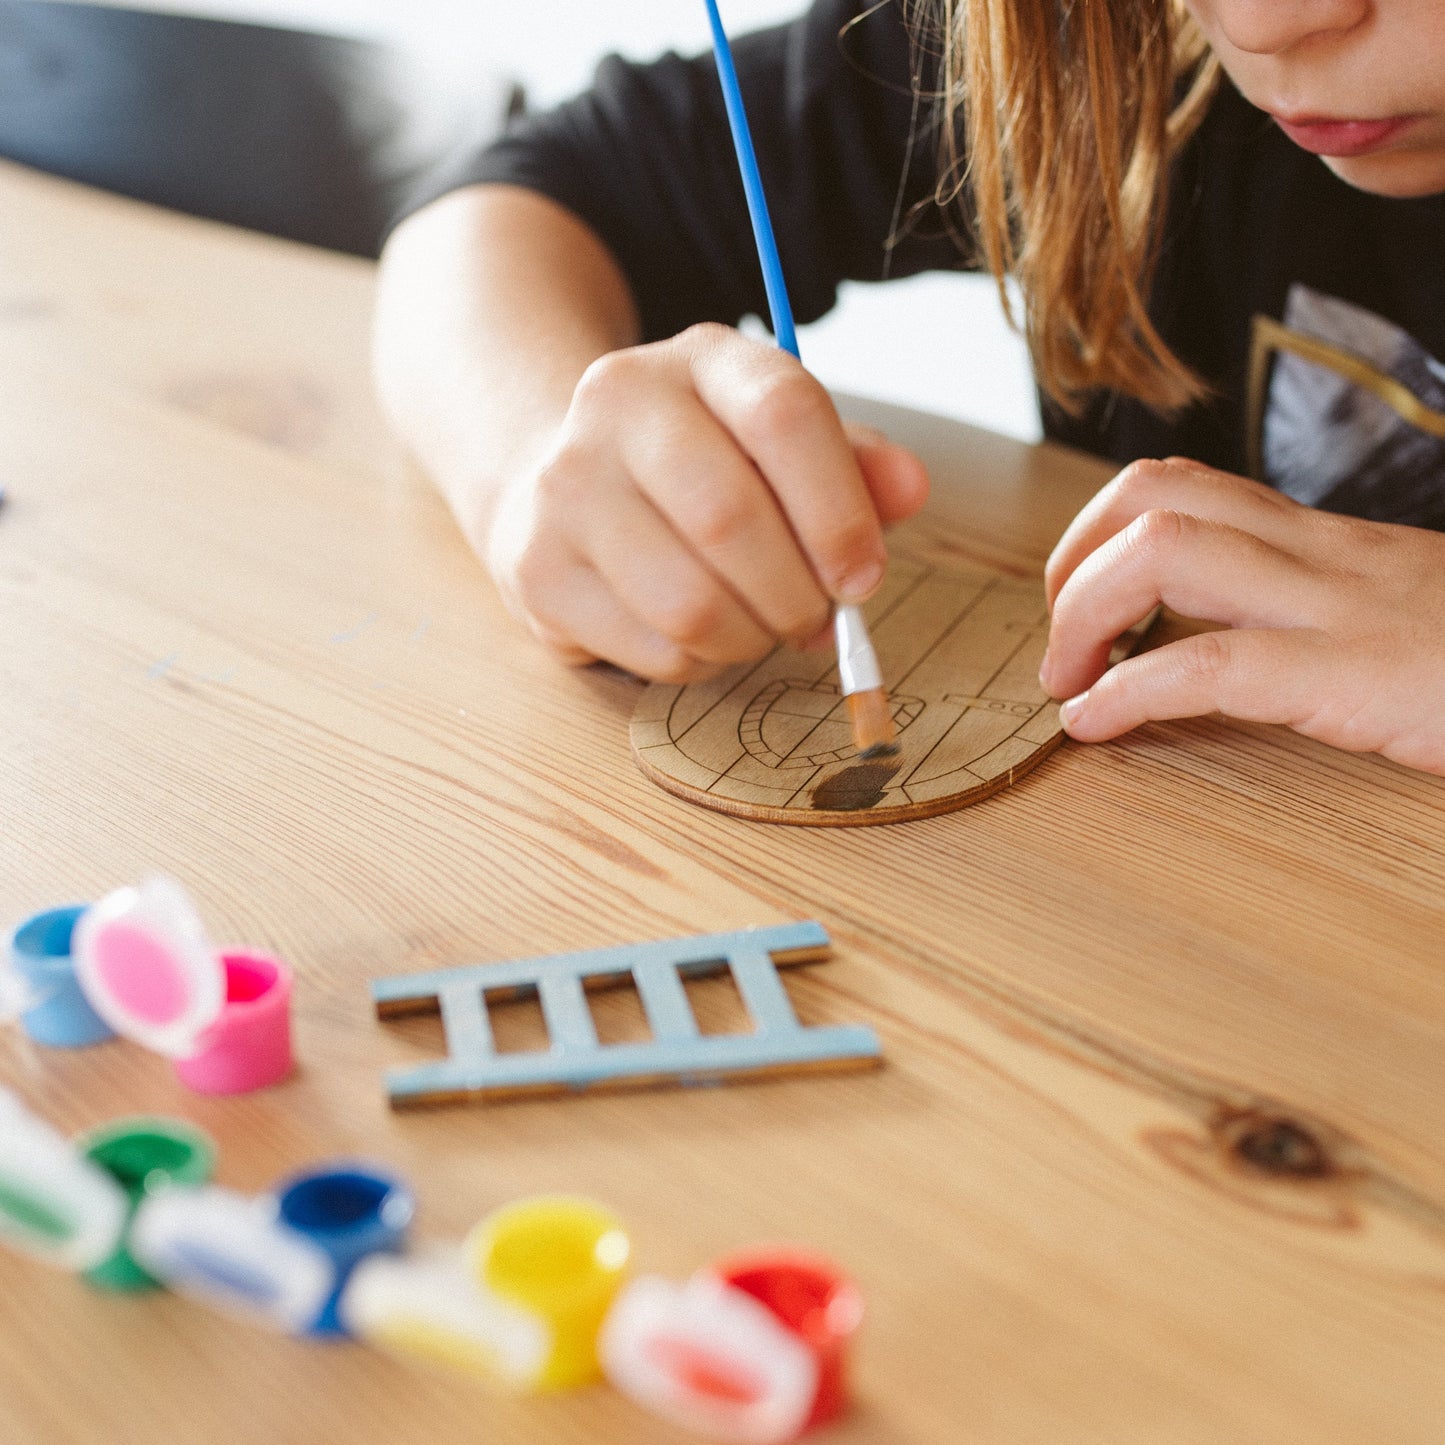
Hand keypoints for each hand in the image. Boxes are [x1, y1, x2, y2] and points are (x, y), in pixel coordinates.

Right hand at [483, 324, 928, 681]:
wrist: (560, 480)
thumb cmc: (700, 469)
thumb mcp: (778, 444)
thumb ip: (853, 464)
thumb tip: (910, 489)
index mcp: (700, 358)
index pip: (784, 413)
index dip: (839, 511)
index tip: (864, 576)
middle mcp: (617, 404)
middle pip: (730, 518)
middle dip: (796, 595)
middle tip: (816, 619)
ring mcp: (565, 487)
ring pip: (689, 603)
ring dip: (751, 639)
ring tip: (761, 628)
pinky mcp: (538, 568)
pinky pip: (653, 649)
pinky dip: (701, 663)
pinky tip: (702, 637)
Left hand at [1040, 458, 1444, 773]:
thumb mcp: (1386, 615)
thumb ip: (1300, 610)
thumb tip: (1198, 643)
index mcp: (1320, 542)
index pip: (1180, 486)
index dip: (1095, 535)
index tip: (1077, 609)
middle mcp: (1319, 554)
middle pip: (1150, 496)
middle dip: (1069, 562)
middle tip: (1061, 645)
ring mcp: (1339, 607)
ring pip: (1165, 551)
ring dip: (1082, 614)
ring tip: (1069, 681)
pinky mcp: (1357, 676)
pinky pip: (1208, 666)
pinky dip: (1125, 693)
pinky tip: (1094, 726)